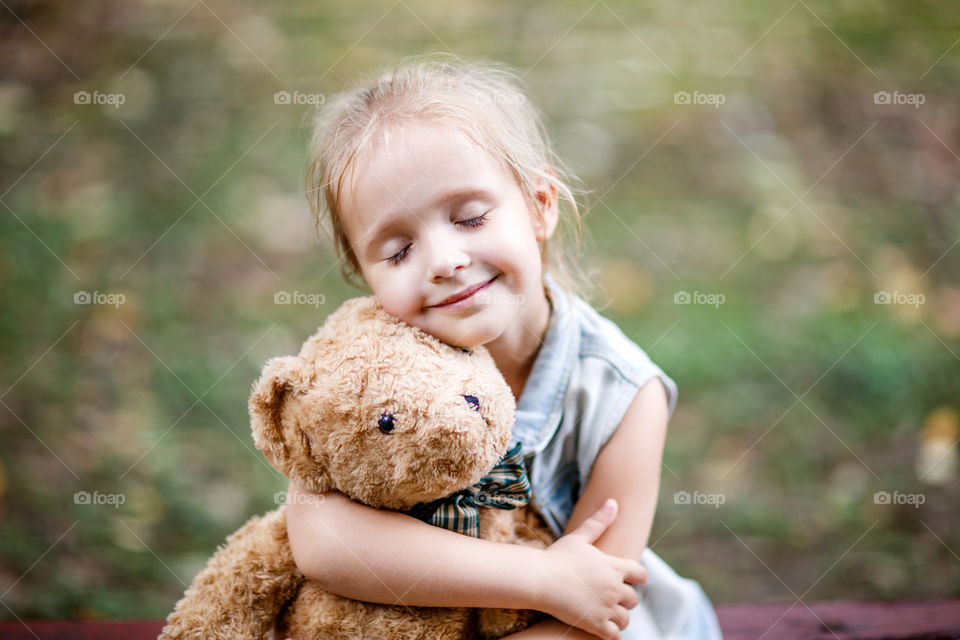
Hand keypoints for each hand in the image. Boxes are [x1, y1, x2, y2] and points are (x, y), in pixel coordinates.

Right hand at [537, 499, 646, 639]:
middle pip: (633, 599)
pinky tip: (600, 628)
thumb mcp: (579, 537)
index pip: (641, 575)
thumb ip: (599, 521)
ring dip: (618, 617)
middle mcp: (614, 588)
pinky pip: (614, 635)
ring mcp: (606, 608)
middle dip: (625, 599)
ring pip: (625, 619)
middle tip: (611, 597)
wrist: (539, 579)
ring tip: (606, 613)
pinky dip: (610, 633)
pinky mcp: (595, 624)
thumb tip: (613, 502)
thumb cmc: (557, 556)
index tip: (629, 580)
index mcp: (614, 567)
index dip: (637, 578)